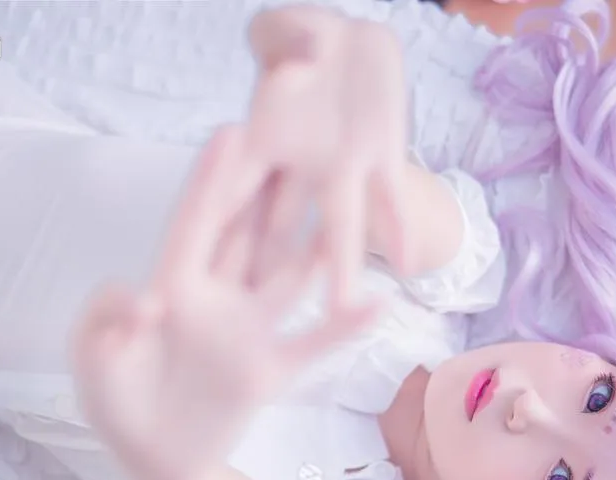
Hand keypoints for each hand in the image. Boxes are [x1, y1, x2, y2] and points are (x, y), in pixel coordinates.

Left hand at [71, 126, 378, 479]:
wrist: (156, 465)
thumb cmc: (117, 408)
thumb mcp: (93, 364)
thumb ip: (102, 324)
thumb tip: (143, 300)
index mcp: (172, 288)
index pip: (195, 225)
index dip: (211, 181)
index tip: (232, 131)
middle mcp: (216, 299)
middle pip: (248, 234)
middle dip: (270, 189)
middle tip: (300, 138)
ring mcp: (247, 331)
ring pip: (289, 277)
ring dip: (317, 244)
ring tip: (348, 201)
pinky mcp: (269, 369)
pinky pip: (312, 343)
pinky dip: (343, 326)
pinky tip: (376, 303)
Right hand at [242, 6, 410, 305]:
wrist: (349, 38)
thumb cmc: (300, 33)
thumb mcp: (286, 31)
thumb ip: (285, 47)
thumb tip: (293, 71)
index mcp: (264, 138)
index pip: (233, 189)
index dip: (222, 227)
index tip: (206, 265)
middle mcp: (299, 165)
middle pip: (279, 226)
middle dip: (271, 268)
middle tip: (260, 312)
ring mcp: (342, 167)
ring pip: (338, 226)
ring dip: (343, 267)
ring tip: (346, 312)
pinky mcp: (382, 156)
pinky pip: (393, 198)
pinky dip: (401, 229)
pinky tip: (409, 265)